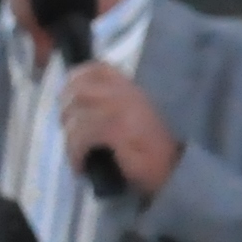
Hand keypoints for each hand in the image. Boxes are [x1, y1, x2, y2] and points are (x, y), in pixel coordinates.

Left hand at [58, 63, 179, 197]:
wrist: (174, 172)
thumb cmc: (150, 149)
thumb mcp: (132, 116)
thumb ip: (108, 103)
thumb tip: (71, 101)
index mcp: (129, 87)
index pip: (95, 69)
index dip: (75, 79)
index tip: (67, 98)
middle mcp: (125, 93)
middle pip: (78, 92)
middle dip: (67, 113)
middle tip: (71, 133)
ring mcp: (121, 110)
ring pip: (76, 118)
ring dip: (71, 141)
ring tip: (79, 155)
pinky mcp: (116, 130)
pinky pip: (82, 138)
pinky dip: (76, 154)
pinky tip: (81, 166)